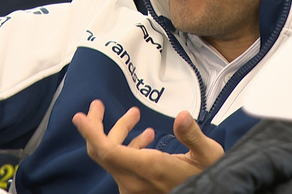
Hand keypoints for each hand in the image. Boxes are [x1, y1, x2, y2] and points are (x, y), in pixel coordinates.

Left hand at [72, 99, 223, 193]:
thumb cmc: (211, 178)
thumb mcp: (208, 156)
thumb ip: (192, 135)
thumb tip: (182, 115)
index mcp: (148, 169)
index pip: (107, 151)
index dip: (91, 133)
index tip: (80, 116)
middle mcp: (134, 181)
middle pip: (104, 152)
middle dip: (100, 126)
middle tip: (98, 105)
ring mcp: (133, 189)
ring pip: (113, 158)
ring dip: (120, 135)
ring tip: (135, 116)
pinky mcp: (137, 191)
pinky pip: (122, 166)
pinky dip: (128, 149)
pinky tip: (146, 138)